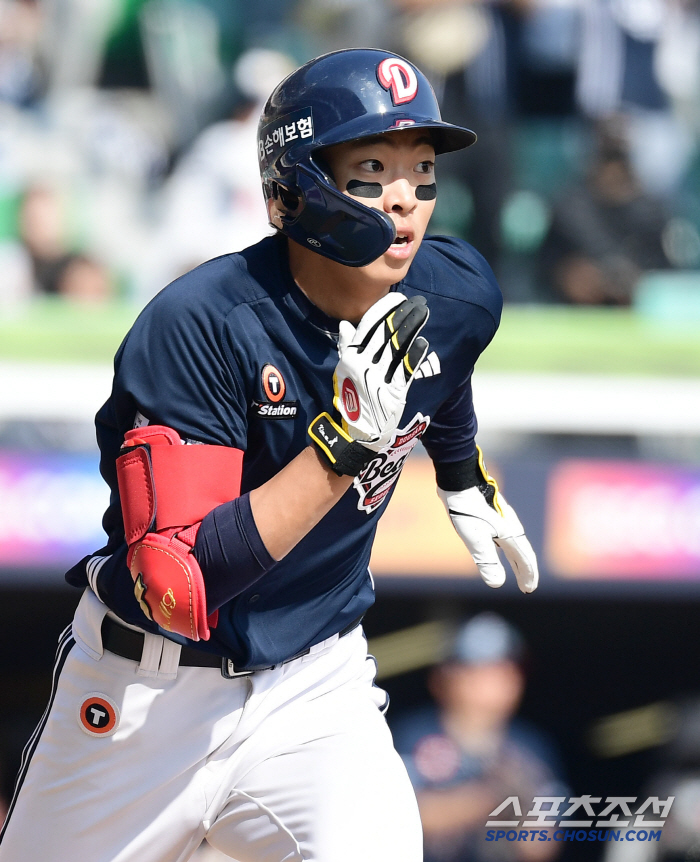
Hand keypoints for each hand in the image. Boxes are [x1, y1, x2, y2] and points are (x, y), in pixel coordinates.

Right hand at [333, 292, 428, 450]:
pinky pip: (406, 370)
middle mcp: (364, 365)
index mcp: (351, 357)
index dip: (384, 310)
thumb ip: (346, 347)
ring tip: (423, 313)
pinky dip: (414, 355)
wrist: (359, 432)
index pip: (369, 327)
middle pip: (386, 333)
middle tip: (418, 302)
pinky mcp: (394, 392)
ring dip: (412, 328)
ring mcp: (379, 378)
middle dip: (403, 315)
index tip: (398, 298)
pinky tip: (423, 342)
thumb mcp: (343, 371)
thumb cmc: (352, 398)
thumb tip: (345, 325)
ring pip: (398, 347)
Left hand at [437, 448, 537, 592]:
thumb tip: (496, 583)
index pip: (524, 558)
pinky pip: (505, 534)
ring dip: (517, 558)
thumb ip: (486, 560)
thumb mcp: (474, 537)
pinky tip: (498, 544)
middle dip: (525, 569)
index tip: (528, 589)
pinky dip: (507, 546)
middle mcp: (510, 525)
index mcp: (509, 533)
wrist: (459, 478)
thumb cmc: (466, 508)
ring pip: (515, 542)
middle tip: (527, 586)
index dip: (527, 575)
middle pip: (522, 551)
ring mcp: (502, 517)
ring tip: (517, 568)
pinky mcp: (492, 511)